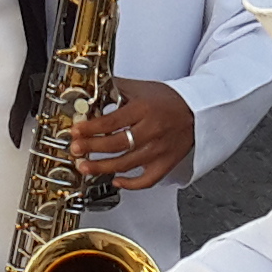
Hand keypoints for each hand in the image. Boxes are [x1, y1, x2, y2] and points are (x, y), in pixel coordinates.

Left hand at [71, 80, 195, 190]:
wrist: (196, 110)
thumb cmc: (168, 99)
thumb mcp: (140, 88)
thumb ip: (115, 89)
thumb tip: (91, 93)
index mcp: (144, 109)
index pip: (112, 121)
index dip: (91, 128)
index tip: (76, 131)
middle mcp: (152, 130)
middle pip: (117, 144)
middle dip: (91, 148)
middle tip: (76, 149)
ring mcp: (160, 150)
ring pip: (127, 164)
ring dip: (102, 167)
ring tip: (85, 167)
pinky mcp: (166, 163)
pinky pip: (147, 180)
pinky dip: (130, 184)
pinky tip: (116, 180)